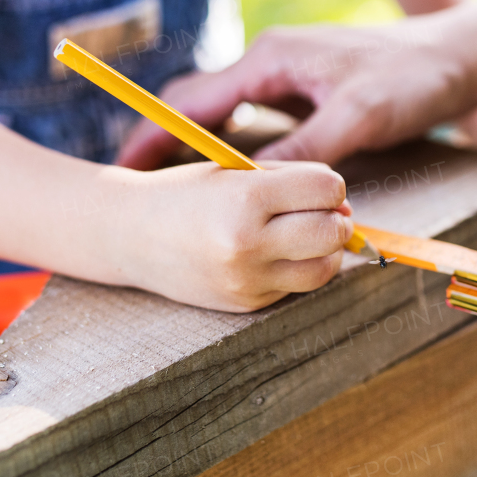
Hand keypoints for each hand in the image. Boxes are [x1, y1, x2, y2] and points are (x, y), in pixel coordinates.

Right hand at [111, 160, 351, 311]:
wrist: (131, 235)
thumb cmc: (189, 193)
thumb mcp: (236, 172)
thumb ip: (292, 181)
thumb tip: (345, 207)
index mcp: (246, 198)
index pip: (327, 191)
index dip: (331, 185)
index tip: (318, 186)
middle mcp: (247, 243)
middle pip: (333, 232)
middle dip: (336, 219)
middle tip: (321, 212)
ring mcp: (247, 280)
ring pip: (324, 269)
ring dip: (325, 250)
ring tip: (305, 234)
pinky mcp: (246, 304)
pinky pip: (296, 287)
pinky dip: (296, 268)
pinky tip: (273, 253)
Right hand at [116, 17, 476, 168]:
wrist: (460, 57)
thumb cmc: (411, 77)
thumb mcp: (358, 116)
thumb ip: (306, 151)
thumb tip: (258, 189)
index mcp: (270, 58)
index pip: (192, 100)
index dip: (154, 135)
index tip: (123, 168)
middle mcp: (269, 65)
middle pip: (196, 106)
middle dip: (161, 142)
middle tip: (128, 184)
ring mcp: (286, 82)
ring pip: (222, 118)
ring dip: (194, 150)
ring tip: (163, 189)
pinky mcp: (304, 99)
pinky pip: (252, 127)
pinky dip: (231, 154)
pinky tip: (225, 184)